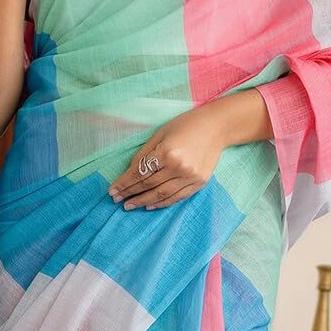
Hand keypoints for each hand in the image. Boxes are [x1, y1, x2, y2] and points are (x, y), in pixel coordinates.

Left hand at [108, 108, 227, 209]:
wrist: (217, 127)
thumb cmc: (186, 125)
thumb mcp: (161, 133)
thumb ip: (145, 153)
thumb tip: (129, 173)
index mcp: (166, 152)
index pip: (139, 172)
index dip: (124, 183)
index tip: (112, 191)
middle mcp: (178, 166)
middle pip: (148, 185)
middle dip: (130, 193)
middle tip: (117, 200)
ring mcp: (190, 177)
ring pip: (161, 195)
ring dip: (143, 201)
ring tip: (130, 205)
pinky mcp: (199, 183)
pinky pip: (177, 197)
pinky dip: (162, 203)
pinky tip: (150, 205)